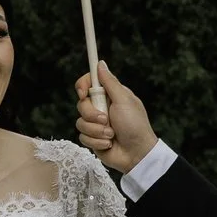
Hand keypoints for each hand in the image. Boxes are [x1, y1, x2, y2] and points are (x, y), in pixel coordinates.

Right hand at [74, 61, 155, 175]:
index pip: (88, 83)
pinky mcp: (92, 139)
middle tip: (105, 119)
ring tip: (111, 134)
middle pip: (81, 104)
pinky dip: (96, 141)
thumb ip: (110, 82)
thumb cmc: (135, 125)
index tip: (83, 93)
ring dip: (97, 130)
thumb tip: (100, 63)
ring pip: (80, 122)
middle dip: (92, 114)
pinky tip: (108, 143)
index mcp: (109, 95)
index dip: (82, 85)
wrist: (137, 153)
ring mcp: (96, 124)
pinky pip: (82, 137)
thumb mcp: (124, 100)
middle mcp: (101, 108)